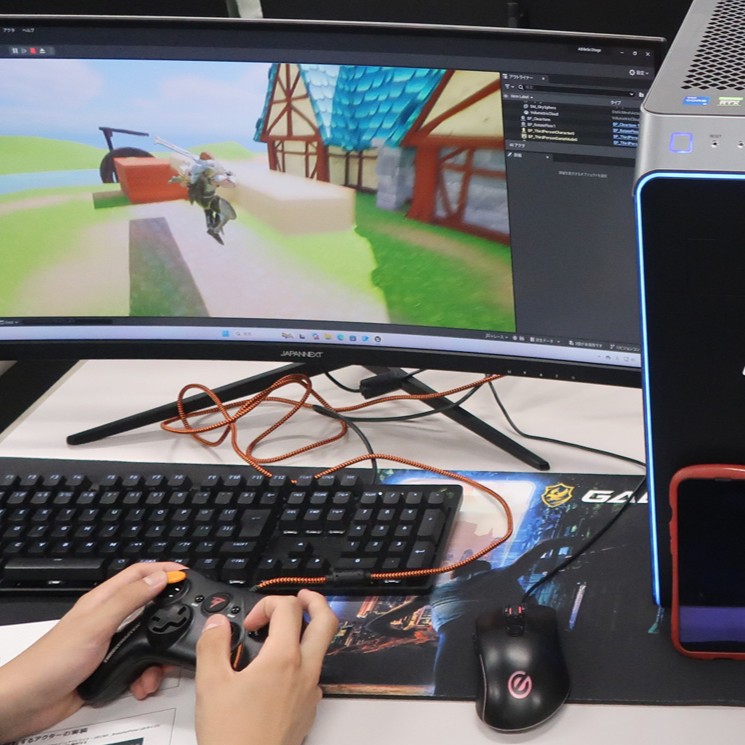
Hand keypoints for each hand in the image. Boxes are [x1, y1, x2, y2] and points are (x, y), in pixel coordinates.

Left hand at [0, 561, 183, 740]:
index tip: (186, 574)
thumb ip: (129, 600)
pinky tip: (142, 683)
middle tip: (185, 621)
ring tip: (157, 666)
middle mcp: (108, 619)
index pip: (139, 574)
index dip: (163, 569)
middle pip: (148, 606)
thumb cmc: (50, 661)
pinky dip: (145, 674)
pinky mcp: (109, 668)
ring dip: (156, 654)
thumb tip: (158, 578)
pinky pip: (137, 665)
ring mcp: (108, 643)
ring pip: (146, 639)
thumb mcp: (96, 625)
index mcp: (103, 600)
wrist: (27, 703)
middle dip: (167, 615)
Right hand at [195, 589, 337, 744]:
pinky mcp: (309, 709)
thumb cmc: (232, 736)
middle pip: (326, 620)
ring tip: (281, 635)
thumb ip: (213, 645)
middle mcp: (304, 671)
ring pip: (321, 648)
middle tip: (300, 596)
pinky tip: (276, 673)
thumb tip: (218, 623)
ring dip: (306, 632)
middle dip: (314, 601)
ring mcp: (311, 691)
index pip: (289, 607)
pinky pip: (313, 674)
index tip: (249, 623)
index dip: (267, 604)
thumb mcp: (210, 685)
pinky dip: (300, 661)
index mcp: (283, 659)